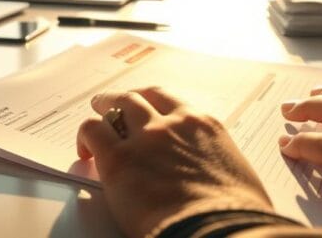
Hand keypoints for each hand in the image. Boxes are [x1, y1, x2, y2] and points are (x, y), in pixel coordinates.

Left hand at [76, 87, 272, 236]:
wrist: (219, 230)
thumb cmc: (235, 215)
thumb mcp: (235, 175)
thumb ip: (215, 163)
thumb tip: (212, 177)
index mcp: (203, 126)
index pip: (170, 100)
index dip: (151, 100)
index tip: (144, 104)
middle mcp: (173, 123)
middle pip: (139, 97)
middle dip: (122, 99)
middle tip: (111, 103)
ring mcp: (145, 138)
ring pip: (115, 106)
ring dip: (102, 109)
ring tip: (94, 115)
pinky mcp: (119, 160)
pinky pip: (93, 132)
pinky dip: (86, 137)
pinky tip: (85, 150)